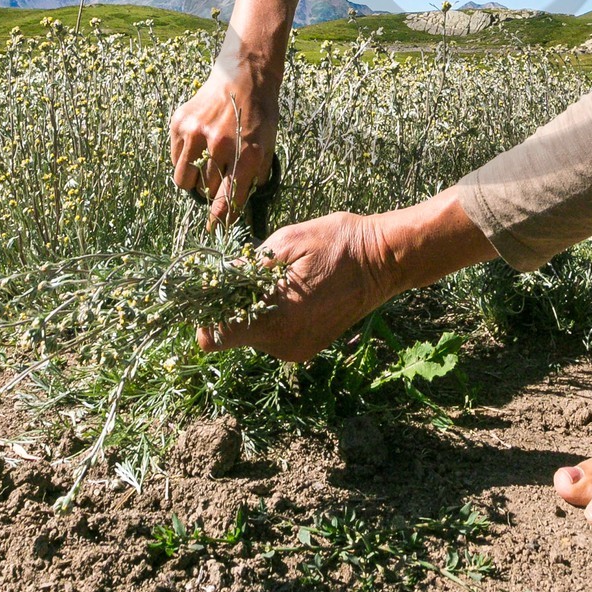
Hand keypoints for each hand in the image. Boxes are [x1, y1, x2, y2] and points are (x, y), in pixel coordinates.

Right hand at [170, 61, 278, 227]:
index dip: (220, 218)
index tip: (214, 229)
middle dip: (211, 191)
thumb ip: (257, 174)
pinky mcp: (181, 124)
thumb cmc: (259, 112)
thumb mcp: (269, 144)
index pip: (229, 199)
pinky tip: (197, 146)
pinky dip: (184, 159)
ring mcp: (197, 134)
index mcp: (247, 154)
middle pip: (207, 190)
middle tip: (216, 179)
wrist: (243, 76)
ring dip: (193, 181)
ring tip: (203, 167)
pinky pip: (175, 159)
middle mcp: (221, 146)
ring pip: (185, 179)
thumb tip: (243, 201)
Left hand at [197, 211, 399, 361]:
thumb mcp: (287, 241)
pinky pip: (272, 335)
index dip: (206, 313)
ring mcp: (297, 350)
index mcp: (277, 320)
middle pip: (233, 333)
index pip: (216, 337)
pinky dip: (271, 314)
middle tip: (248, 271)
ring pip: (252, 333)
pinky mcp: (306, 349)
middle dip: (232, 304)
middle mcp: (284, 345)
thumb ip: (246, 267)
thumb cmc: (338, 242)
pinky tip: (289, 289)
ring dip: (253, 307)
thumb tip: (212, 281)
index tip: (209, 289)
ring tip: (277, 277)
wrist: (385, 260)